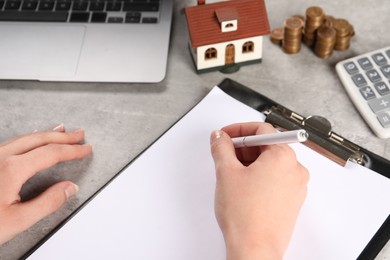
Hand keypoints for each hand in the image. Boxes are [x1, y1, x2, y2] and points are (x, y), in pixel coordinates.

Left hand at [0, 124, 91, 244]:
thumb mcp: (17, 221)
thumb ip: (47, 203)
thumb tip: (69, 188)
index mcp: (11, 169)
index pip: (51, 153)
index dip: (72, 151)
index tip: (86, 149)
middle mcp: (0, 157)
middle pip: (39, 139)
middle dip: (63, 136)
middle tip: (79, 134)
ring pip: (25, 138)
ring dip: (46, 133)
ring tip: (61, 130)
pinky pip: (12, 142)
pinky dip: (29, 138)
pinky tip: (31, 139)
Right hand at [210, 122, 308, 259]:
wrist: (255, 249)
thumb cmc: (246, 216)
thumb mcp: (226, 172)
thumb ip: (222, 147)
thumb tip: (220, 137)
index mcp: (283, 156)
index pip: (261, 129)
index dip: (238, 129)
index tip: (225, 135)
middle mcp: (295, 169)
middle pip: (267, 145)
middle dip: (243, 147)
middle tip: (225, 153)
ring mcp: (295, 186)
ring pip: (270, 163)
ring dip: (249, 162)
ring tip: (231, 173)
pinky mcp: (292, 200)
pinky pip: (275, 178)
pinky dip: (258, 176)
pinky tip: (243, 186)